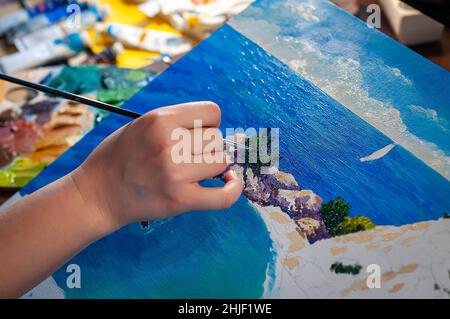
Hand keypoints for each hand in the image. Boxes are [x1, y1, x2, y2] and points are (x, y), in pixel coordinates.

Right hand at [71, 101, 243, 232]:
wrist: (97, 194)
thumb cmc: (120, 157)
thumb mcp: (142, 124)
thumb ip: (176, 121)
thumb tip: (217, 128)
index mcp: (159, 120)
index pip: (212, 112)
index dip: (209, 122)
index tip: (197, 133)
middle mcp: (168, 144)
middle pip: (217, 138)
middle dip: (208, 146)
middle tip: (189, 156)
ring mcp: (175, 173)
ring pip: (221, 162)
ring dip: (213, 166)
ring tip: (194, 170)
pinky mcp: (180, 200)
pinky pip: (224, 196)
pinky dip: (233, 190)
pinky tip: (231, 183)